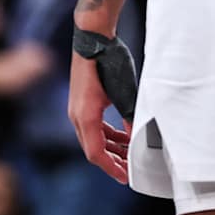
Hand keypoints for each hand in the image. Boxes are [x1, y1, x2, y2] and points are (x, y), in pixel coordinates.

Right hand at [69, 50, 130, 183]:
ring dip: (111, 147)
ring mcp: (77, 108)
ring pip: (93, 137)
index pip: (96, 153)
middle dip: (113, 160)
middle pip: (93, 148)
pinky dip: (107, 134)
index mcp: (85, 117)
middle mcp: (76, 116)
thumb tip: (137, 138)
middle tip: (132, 169)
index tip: (126, 178)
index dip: (111, 168)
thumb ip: (130, 117)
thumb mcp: (125, 91)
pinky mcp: (82, 101)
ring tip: (130, 153)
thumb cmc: (109, 61)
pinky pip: (93, 126)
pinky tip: (121, 135)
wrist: (93, 37)